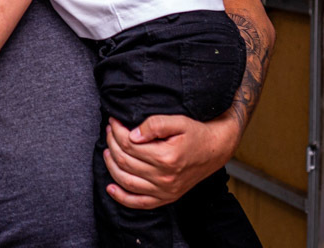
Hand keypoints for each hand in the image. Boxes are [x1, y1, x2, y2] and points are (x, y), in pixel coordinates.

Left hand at [103, 111, 239, 208]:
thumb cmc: (196, 133)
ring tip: (107, 150)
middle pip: (125, 161)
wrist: (216, 149)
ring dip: (111, 165)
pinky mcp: (166, 198)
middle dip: (112, 143)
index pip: (129, 144)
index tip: (113, 121)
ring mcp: (165, 191)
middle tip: (109, 130)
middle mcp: (164, 178)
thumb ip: (154, 125)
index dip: (117, 131)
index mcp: (166, 158)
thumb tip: (132, 135)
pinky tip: (110, 187)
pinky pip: (139, 203)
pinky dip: (122, 197)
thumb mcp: (178, 121)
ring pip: (126, 181)